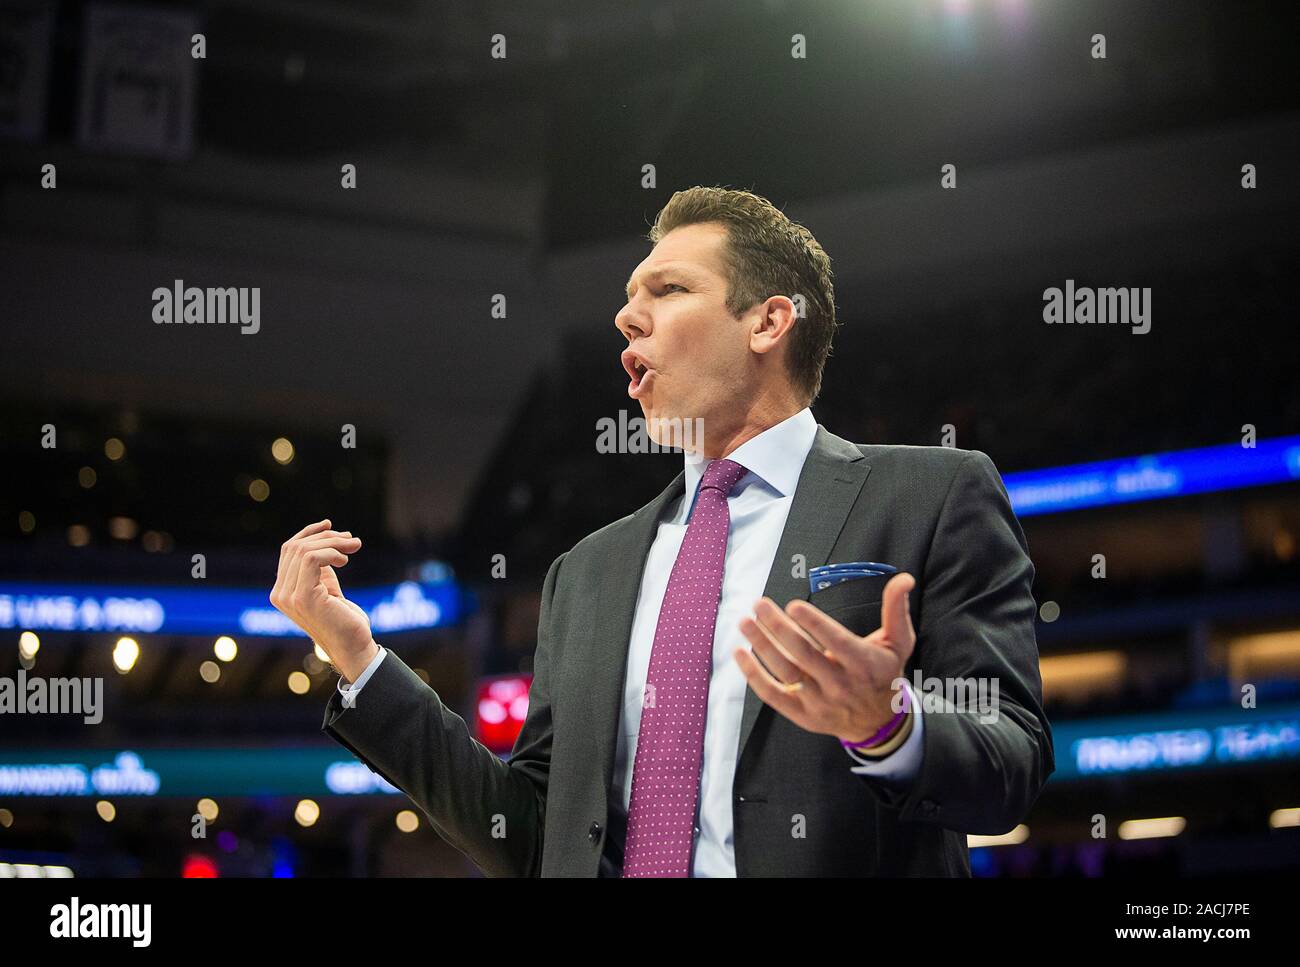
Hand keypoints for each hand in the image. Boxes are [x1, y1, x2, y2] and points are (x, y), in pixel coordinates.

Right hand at [269, 519, 375, 681]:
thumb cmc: (343, 618)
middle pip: (296, 547)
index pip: (288, 551)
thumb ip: (319, 567)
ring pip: (304, 550)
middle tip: (353, 540)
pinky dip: (332, 553)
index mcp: (282, 590)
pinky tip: (345, 561)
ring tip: (355, 547)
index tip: (330, 525)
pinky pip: (312, 559)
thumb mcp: (327, 587)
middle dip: (327, 537)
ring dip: (334, 543)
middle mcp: (280, 594)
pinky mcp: (303, 597)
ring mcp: (288, 597)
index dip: (308, 533)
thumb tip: (326, 538)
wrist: (353, 645)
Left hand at [734, 572, 916, 744]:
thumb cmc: (884, 672)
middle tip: (759, 604)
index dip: (814, 624)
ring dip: (762, 645)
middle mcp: (841, 684)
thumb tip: (903, 578)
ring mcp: (820, 701)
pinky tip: (740, 652)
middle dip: (778, 627)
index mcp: (864, 663)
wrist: (879, 722)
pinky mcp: (803, 714)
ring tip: (745, 622)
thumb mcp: (899, 642)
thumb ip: (896, 609)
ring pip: (785, 671)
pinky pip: (773, 695)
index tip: (793, 604)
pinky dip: (754, 675)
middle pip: (803, 653)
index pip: (836, 642)